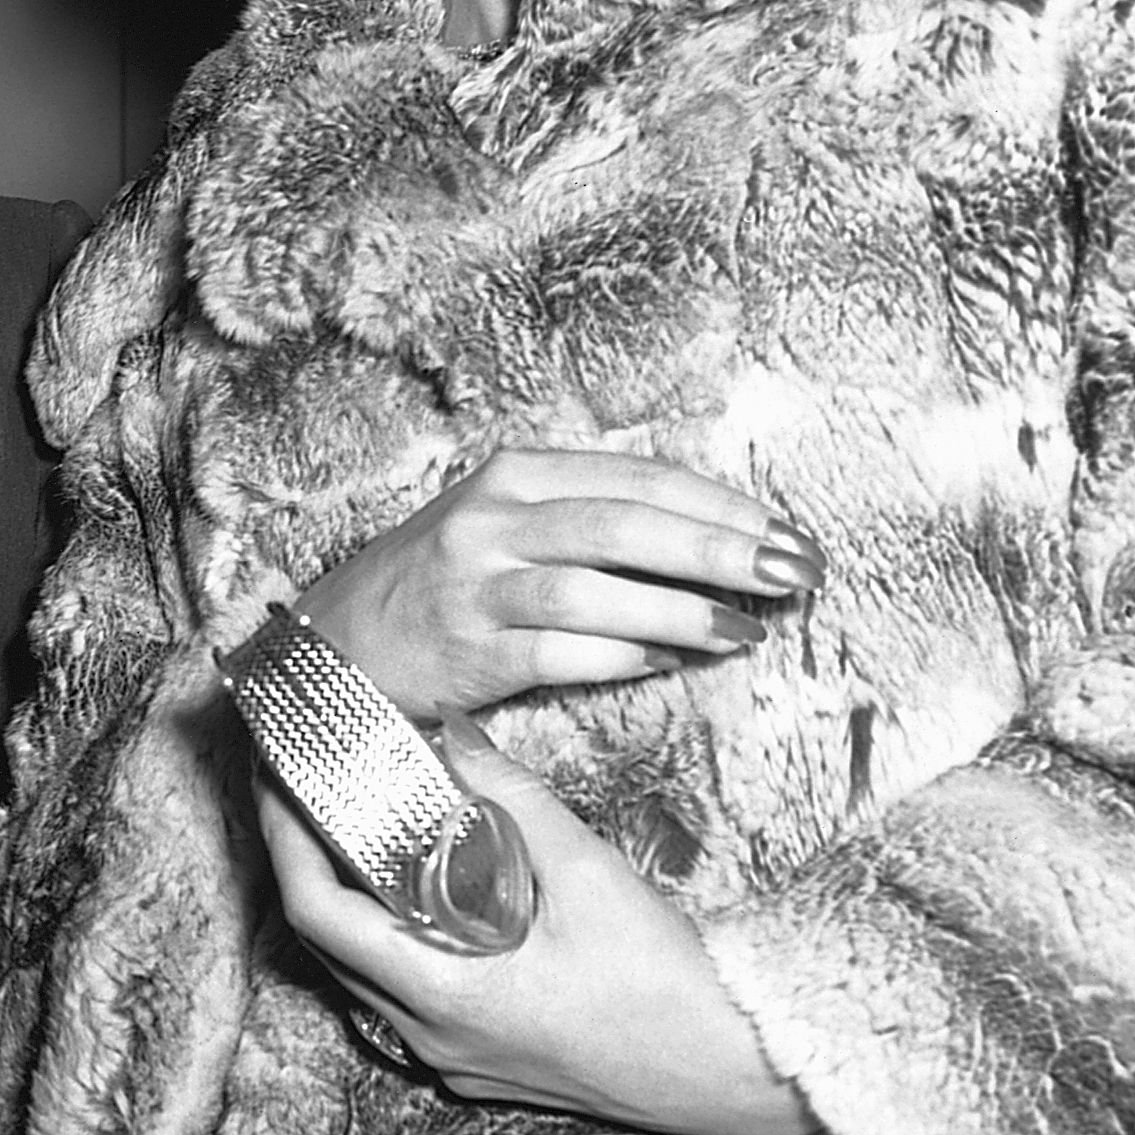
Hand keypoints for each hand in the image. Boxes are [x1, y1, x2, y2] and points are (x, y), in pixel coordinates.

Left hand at [255, 739, 807, 1134]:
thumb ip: (512, 800)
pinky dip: (396, 938)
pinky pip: (407, 999)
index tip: (276, 781)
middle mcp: (433, 1038)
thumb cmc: (667, 982)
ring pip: (366, 974)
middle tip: (308, 791)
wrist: (737, 1071)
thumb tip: (452, 731)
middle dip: (307, 862)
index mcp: (442, 997)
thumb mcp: (588, 874)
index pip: (316, 913)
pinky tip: (424, 894)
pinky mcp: (487, 1066)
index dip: (284, 841)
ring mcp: (457, 1060)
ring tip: (355, 828)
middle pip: (330, 944)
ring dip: (350, 902)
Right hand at [302, 447, 819, 722]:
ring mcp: (478, 585)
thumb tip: (715, 544)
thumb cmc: (443, 583)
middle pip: (629, 525)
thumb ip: (593, 520)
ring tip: (746, 630)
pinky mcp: (470, 651)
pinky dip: (623, 655)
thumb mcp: (507, 522)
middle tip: (795, 574)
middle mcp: (494, 519)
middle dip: (724, 550)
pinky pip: (562, 652)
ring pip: (599, 590)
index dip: (725, 505)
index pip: (640, 478)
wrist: (339, 643)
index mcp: (515, 472)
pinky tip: (669, 661)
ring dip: (683, 611)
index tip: (790, 533)